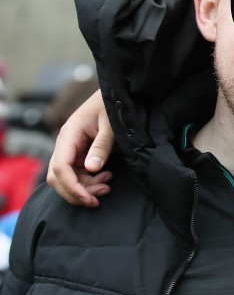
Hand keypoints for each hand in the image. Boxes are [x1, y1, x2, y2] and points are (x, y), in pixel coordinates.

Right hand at [46, 91, 114, 207]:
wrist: (114, 96)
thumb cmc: (111, 107)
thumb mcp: (110, 126)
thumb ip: (101, 146)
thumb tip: (91, 169)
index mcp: (69, 135)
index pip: (60, 167)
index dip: (71, 186)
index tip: (88, 198)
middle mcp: (65, 144)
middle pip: (58, 177)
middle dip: (77, 192)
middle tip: (100, 198)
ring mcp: (71, 150)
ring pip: (68, 178)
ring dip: (85, 188)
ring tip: (107, 186)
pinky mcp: (79, 154)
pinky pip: (78, 174)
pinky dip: (89, 181)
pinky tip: (105, 178)